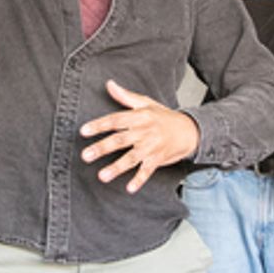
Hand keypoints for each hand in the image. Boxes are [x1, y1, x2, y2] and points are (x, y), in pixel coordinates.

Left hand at [80, 80, 199, 194]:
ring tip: (102, 176)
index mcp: (140, 116)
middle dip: (102, 148)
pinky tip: (129, 188)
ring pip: (132, 158)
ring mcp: (152, 147)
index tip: (84, 131)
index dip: (99, 125)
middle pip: (121, 140)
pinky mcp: (158, 160)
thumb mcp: (146, 103)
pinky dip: (139, 180)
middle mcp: (145, 132)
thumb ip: (125, 96)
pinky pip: (147, 171)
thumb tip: (109, 84)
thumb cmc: (163, 117)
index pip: (116, 120)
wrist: (189, 131)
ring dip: (117, 168)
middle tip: (86, 155)